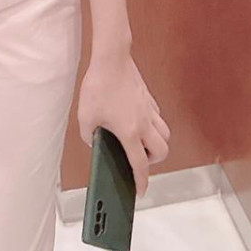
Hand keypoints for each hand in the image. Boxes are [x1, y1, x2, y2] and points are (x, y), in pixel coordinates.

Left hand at [77, 50, 170, 197]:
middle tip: (139, 159)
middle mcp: (144, 123)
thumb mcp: (85, 116)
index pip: (140, 164)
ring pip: (165, 134)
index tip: (140, 191)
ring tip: (140, 142)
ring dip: (156, 143)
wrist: (111, 59)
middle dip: (153, 161)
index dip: (141, 181)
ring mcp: (149, 110)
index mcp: (129, 132)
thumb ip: (89, 135)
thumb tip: (94, 141)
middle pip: (162, 151)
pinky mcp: (148, 98)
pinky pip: (158, 118)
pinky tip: (138, 121)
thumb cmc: (98, 86)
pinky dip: (153, 125)